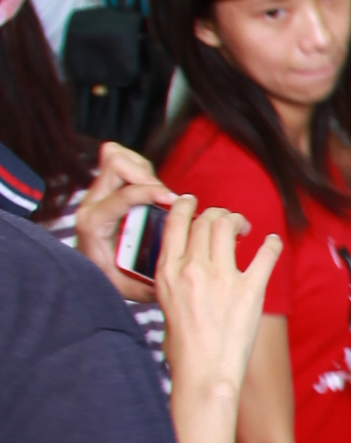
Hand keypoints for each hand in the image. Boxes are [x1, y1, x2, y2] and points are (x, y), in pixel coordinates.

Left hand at [70, 143, 166, 288]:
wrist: (86, 267)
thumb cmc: (106, 275)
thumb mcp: (124, 286)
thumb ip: (145, 286)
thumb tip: (170, 279)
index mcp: (94, 222)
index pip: (122, 195)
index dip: (150, 192)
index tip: (172, 199)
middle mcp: (91, 202)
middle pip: (115, 163)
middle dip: (146, 175)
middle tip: (165, 195)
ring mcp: (96, 191)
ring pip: (118, 156)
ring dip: (143, 169)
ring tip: (157, 192)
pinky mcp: (104, 186)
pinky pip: (121, 160)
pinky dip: (140, 168)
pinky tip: (150, 187)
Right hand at [156, 200, 277, 404]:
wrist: (204, 372)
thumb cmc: (184, 345)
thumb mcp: (165, 302)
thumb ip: (175, 275)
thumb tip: (187, 258)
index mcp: (168, 271)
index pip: (176, 221)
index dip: (186, 204)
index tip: (194, 202)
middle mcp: (193, 269)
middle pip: (206, 220)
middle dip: (218, 214)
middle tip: (227, 222)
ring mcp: (222, 278)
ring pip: (229, 226)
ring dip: (238, 220)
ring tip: (245, 228)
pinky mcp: (250, 290)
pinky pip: (266, 254)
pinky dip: (272, 244)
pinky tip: (272, 242)